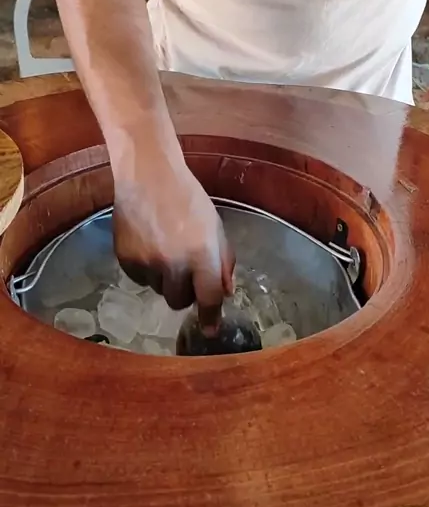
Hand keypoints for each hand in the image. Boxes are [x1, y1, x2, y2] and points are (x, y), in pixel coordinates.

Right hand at [113, 156, 233, 315]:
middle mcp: (173, 264)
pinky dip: (146, 269)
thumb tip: (225, 292)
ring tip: (164, 248)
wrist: (148, 176)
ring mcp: (147, 263)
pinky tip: (147, 244)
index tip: (211, 330)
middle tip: (184, 270)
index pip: (208, 299)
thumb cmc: (188, 198)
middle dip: (184, 292)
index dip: (210, 317)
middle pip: (179, 301)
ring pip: (158, 289)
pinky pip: (139, 278)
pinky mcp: (125, 260)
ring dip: (164, 278)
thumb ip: (222, 260)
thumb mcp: (214, 226)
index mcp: (201, 255)